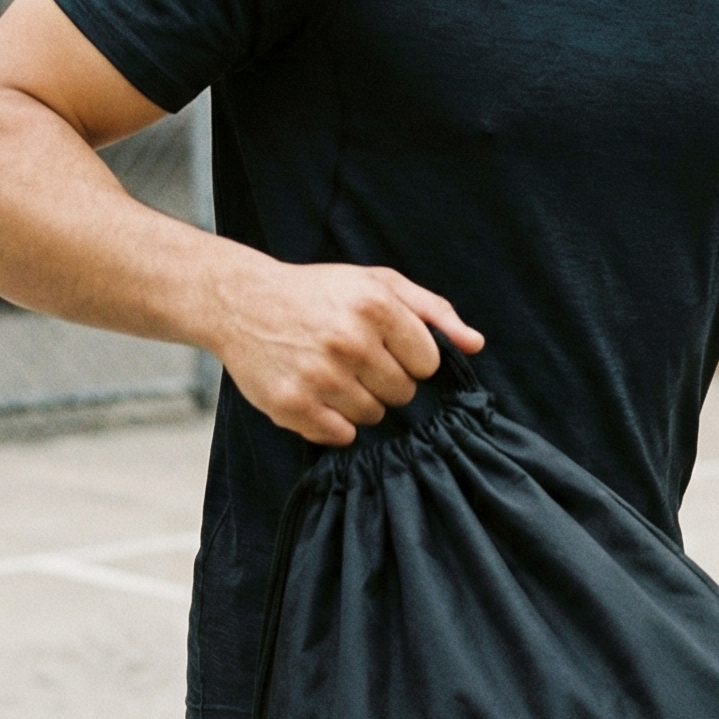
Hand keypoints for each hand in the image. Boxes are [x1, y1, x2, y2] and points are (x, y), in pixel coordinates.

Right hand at [214, 255, 483, 446]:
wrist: (242, 301)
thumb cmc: (318, 292)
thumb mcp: (378, 283)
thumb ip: (433, 310)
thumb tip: (476, 345)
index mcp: (376, 305)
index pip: (428, 363)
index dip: (411, 359)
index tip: (385, 347)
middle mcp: (350, 340)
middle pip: (403, 394)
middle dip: (385, 381)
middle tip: (354, 359)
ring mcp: (320, 375)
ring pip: (373, 417)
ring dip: (358, 402)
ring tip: (332, 373)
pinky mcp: (292, 404)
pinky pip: (340, 436)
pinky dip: (334, 422)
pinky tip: (316, 394)